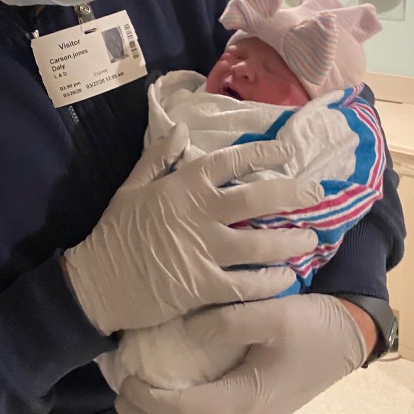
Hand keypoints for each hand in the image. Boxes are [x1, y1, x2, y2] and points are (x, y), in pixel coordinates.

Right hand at [64, 124, 321, 334]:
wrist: (96, 281)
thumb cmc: (114, 232)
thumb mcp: (131, 186)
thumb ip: (159, 157)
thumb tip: (182, 128)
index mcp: (183, 186)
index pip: (230, 161)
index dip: (262, 153)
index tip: (286, 152)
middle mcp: (200, 213)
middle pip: (258, 198)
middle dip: (293, 194)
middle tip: (317, 193)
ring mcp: (204, 250)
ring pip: (261, 243)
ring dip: (291, 240)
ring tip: (311, 239)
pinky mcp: (204, 285)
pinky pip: (248, 284)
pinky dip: (271, 281)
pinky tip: (288, 278)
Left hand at [114, 293, 367, 413]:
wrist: (353, 336)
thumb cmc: (313, 326)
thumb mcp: (271, 314)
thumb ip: (226, 322)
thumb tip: (186, 332)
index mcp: (245, 399)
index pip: (180, 412)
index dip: (145, 399)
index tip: (123, 375)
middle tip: (118, 393)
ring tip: (138, 392)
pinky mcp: (258, 407)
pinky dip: (183, 411)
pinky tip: (174, 385)